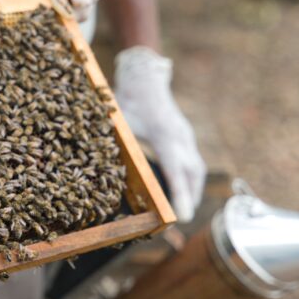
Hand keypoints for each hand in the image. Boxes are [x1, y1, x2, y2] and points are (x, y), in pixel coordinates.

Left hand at [114, 46, 205, 221]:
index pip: (176, 170)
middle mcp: (180, 137)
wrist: (145, 80)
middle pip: (192, 173)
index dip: (179, 194)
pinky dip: (190, 178)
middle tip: (184, 218)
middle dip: (190, 197)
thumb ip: (116, 144)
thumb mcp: (118, 121)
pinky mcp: (185, 135)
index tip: (182, 216)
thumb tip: (102, 168)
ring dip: (192, 189)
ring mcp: (186, 135)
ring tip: (185, 209)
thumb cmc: (128, 100)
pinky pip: (193, 161)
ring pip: (196, 168)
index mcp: (164, 135)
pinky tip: (183, 190)